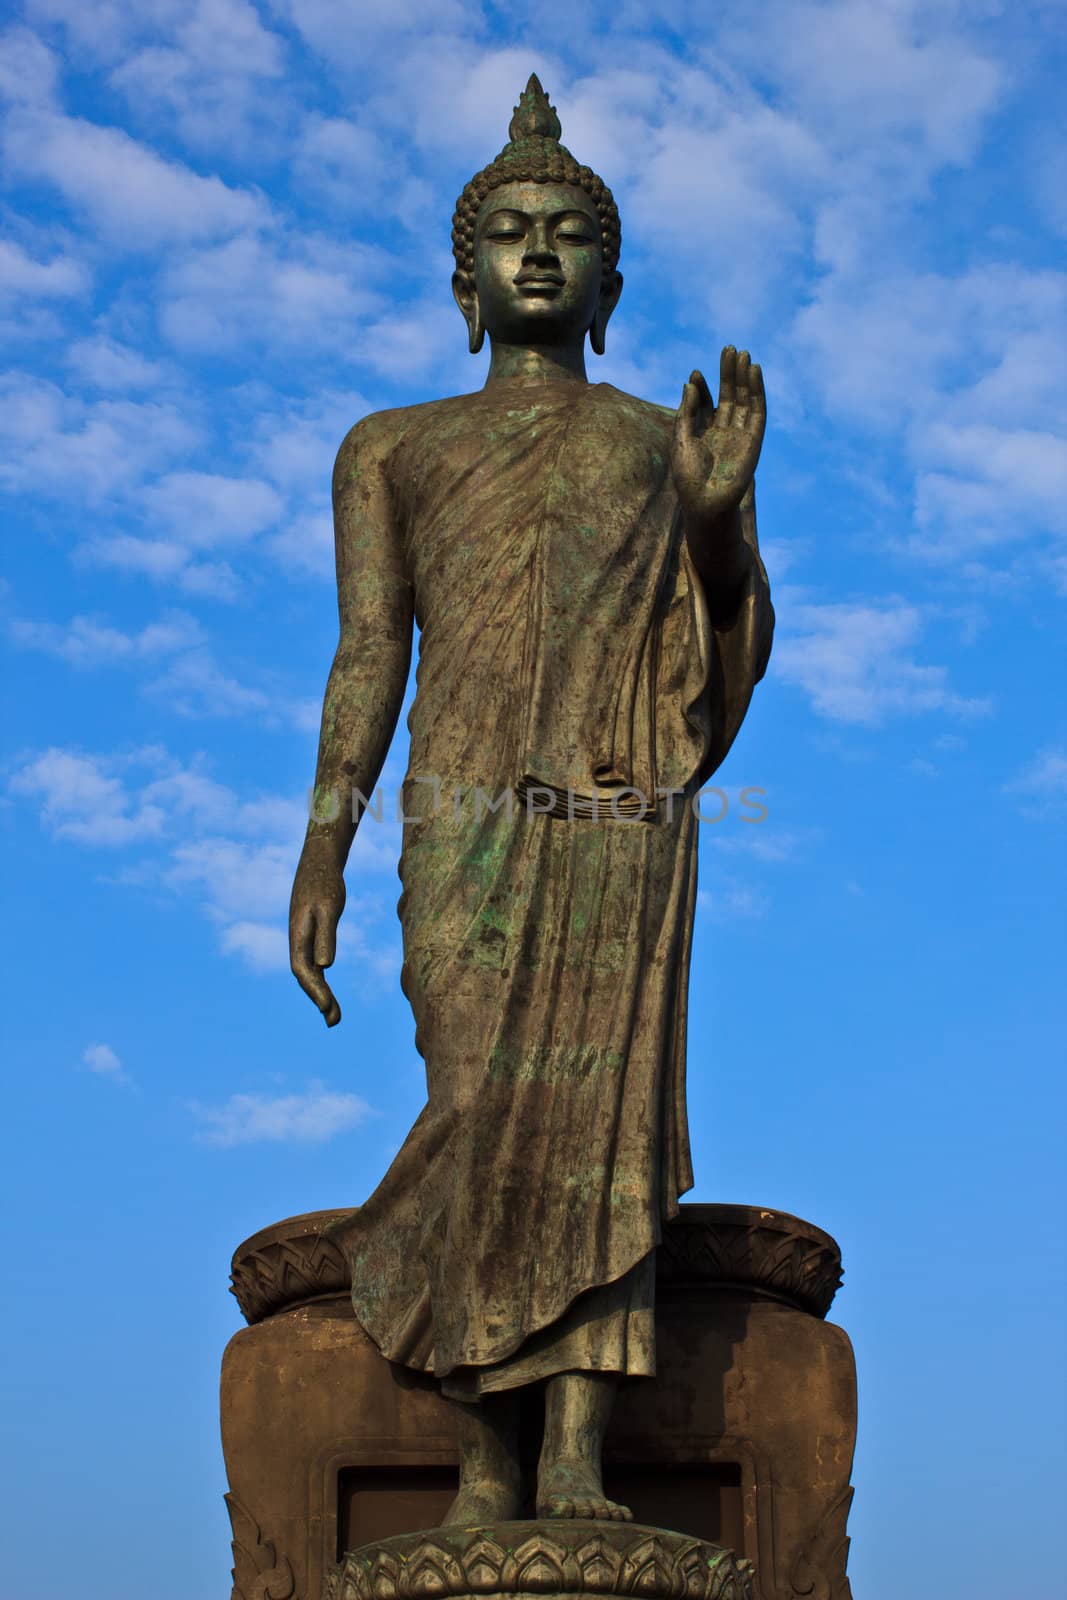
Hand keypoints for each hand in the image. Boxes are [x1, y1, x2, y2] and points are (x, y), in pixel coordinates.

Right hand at [289, 837, 345, 1026]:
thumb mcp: (329, 908)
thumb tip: (325, 967)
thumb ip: (326, 936)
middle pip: (305, 976)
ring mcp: (301, 937)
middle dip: (318, 1000)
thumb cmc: (326, 882)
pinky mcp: (309, 933)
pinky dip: (320, 979)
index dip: (315, 992)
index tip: (329, 1009)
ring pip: (308, 972)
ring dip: (319, 994)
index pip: (304, 971)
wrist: (319, 859)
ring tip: (333, 1016)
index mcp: (298, 935)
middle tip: (335, 1022)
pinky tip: (328, 990)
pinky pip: (311, 962)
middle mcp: (296, 939)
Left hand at [671, 346, 765, 526]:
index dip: (703, 388)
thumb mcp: (681, 438)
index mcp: (704, 434)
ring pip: (744, 399)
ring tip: (741, 354)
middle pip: (729, 396)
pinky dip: (757, 390)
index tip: (696, 374)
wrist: (706, 502)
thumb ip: (687, 411)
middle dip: (728, 373)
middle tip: (728, 348)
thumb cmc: (688, 477)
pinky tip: (753, 371)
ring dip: (743, 377)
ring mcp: (740, 434)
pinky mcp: (754, 439)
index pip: (707, 404)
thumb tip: (689, 382)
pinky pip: (757, 410)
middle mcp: (724, 432)